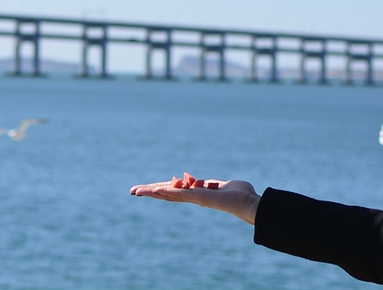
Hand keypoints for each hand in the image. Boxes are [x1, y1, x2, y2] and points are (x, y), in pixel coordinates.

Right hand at [129, 173, 260, 224]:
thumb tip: (191, 178)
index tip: (145, 189)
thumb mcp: (219, 185)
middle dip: (149, 192)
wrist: (250, 204)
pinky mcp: (199, 198)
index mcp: (196, 194)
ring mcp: (194, 199)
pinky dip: (166, 192)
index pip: (173, 191)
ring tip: (136, 191)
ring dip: (152, 192)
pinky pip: (179, 194)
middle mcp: (193, 198)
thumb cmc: (239, 194)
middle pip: (166, 194)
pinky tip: (154, 190)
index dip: (159, 189)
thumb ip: (206, 183)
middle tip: (132, 191)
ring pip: (169, 195)